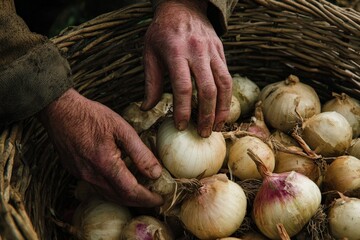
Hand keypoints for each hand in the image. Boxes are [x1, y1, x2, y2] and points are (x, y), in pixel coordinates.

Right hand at [37, 88, 162, 206]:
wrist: (60, 111)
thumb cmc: (91, 116)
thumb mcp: (122, 129)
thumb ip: (140, 153)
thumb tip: (156, 173)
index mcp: (105, 163)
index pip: (130, 191)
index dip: (147, 198)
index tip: (160, 199)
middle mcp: (91, 175)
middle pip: (120, 198)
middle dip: (139, 202)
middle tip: (154, 200)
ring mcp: (82, 175)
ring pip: (108, 196)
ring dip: (126, 199)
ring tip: (141, 195)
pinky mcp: (76, 172)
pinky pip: (98, 188)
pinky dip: (113, 191)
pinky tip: (121, 183)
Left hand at [142, 0, 231, 137]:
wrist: (183, 6)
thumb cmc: (162, 32)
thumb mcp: (150, 53)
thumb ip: (151, 82)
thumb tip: (147, 107)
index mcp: (175, 52)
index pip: (183, 88)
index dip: (183, 110)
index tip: (181, 126)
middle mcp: (197, 52)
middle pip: (207, 89)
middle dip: (206, 115)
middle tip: (203, 133)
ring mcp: (212, 51)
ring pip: (223, 84)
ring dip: (222, 109)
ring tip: (217, 126)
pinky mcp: (221, 51)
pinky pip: (227, 76)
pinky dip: (227, 96)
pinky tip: (223, 109)